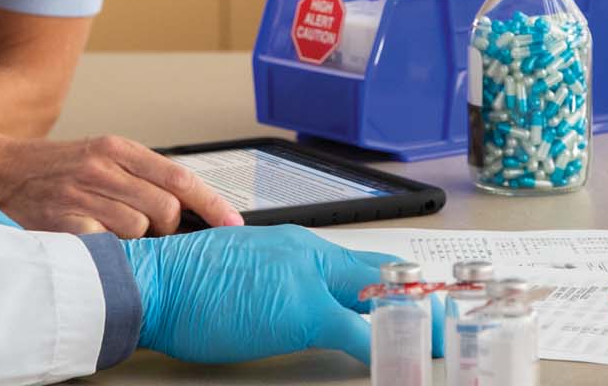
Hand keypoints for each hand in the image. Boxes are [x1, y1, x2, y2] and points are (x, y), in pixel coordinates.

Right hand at [0, 133, 242, 237]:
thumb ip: (136, 177)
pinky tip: (92, 243)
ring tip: (107, 232)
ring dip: (132, 240)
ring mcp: (82, 196)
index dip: (211, 204)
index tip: (233, 224)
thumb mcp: (95, 159)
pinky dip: (107, 251)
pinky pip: (108, 247)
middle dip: (165, 230)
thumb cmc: (48, 171)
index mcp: (115, 148)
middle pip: (164, 209)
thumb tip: (184, 210)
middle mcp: (102, 168)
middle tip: (147, 234)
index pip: (178, 176)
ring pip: (139, 230)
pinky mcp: (64, 222)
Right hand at [122, 226, 423, 364]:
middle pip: (384, 274)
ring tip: (446, 343)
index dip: (396, 282)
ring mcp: (309, 279)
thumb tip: (286, 303)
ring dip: (417, 324)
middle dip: (422, 299)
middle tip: (454, 319)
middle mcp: (308, 252)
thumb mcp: (237, 273)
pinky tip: (406, 363)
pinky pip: (361, 335)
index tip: (420, 299)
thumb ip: (273, 282)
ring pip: (383, 299)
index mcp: (294, 244)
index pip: (361, 262)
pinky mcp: (304, 311)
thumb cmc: (181, 285)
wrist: (153, 282)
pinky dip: (390, 351)